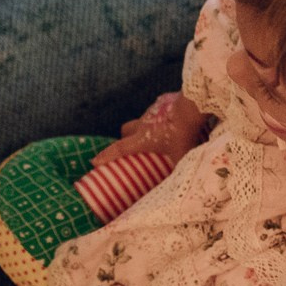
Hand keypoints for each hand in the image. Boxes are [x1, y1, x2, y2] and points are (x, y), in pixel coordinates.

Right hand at [92, 91, 207, 169]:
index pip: (119, 149)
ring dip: (146, 127)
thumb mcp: (180, 157)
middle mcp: (142, 123)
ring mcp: (152, 111)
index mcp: (142, 139)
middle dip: (125, 138)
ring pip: (142, 119)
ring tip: (159, 134)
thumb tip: (177, 184)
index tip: (94, 162)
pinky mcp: (163, 102)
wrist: (191, 106)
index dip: (106, 157)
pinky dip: (161, 117)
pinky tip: (173, 121)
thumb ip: (176, 169)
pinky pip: (158, 110)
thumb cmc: (183, 134)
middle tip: (133, 146)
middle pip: (125, 130)